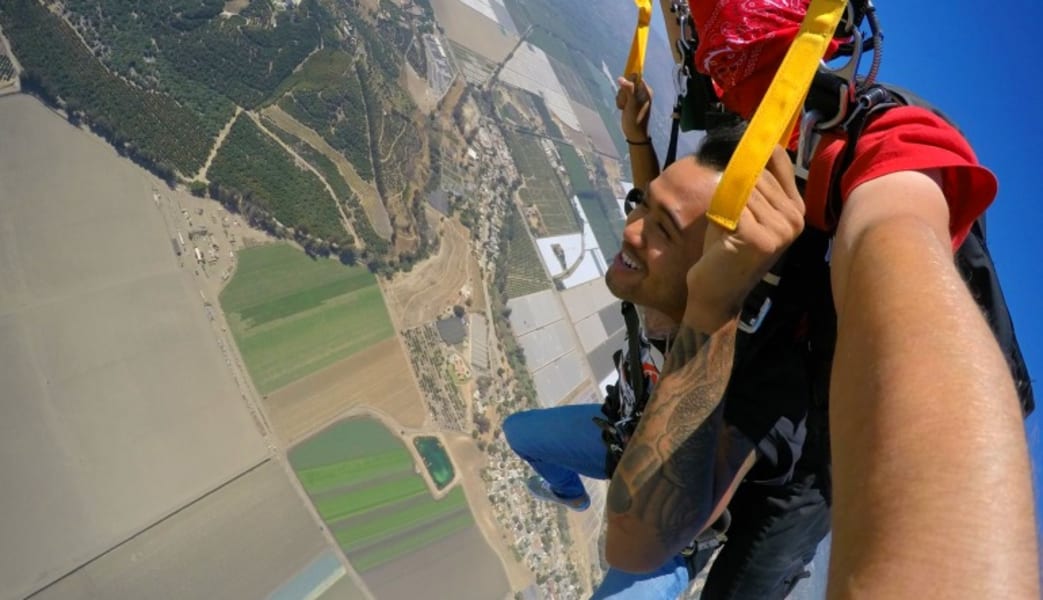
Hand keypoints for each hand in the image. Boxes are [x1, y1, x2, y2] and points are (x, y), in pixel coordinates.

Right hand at [616, 75, 651, 142]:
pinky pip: (621, 96)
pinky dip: (620, 102)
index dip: (629, 82)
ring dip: (621, 98)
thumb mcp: (632, 103)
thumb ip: (628, 89)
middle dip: (623, 92)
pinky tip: (623, 109)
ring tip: (624, 107)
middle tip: (626, 103)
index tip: (625, 90)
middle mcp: (641, 92)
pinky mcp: (630, 102)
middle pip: (627, 83)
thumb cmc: (636, 119)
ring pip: (623, 90)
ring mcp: (635, 97)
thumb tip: (621, 77)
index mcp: (646, 90)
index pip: (636, 77)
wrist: (635, 133)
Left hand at [684, 145, 804, 333]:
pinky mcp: (760, 239)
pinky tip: (723, 234)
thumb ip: (750, 184)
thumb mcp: (742, 212)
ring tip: (726, 228)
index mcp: (796, 209)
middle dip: (733, 186)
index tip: (741, 142)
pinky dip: (720, 215)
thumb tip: (748, 146)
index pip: (778, 160)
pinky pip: (733, 207)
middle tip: (726, 212)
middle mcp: (795, 219)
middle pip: (756, 175)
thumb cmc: (724, 250)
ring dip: (725, 204)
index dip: (756, 150)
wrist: (714, 293)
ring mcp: (780, 230)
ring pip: (743, 191)